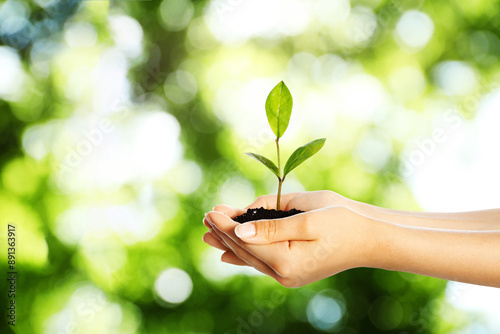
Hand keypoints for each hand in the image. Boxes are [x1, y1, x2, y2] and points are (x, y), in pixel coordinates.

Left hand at [203, 203, 373, 286]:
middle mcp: (284, 273)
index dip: (225, 226)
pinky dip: (243, 255)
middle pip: (244, 250)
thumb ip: (272, 227)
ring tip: (209, 231)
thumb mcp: (307, 219)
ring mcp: (288, 275)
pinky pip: (261, 262)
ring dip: (230, 242)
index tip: (210, 212)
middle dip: (224, 233)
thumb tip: (240, 232)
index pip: (245, 242)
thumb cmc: (343, 222)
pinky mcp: (293, 271)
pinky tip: (228, 255)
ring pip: (250, 257)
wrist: (370, 238)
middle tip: (206, 216)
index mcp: (286, 261)